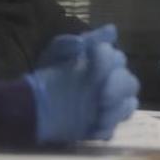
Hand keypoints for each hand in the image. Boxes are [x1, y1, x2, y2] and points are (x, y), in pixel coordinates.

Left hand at [24, 25, 139, 143]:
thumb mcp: (56, 53)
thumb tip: (110, 30)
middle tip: (103, 94)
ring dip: (117, 109)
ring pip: (128, 105)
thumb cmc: (47, 72)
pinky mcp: (98, 127)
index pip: (118, 58)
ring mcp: (105, 106)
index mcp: (102, 64)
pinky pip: (112, 129)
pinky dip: (105, 128)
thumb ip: (78, 41)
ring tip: (100, 112)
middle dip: (119, 86)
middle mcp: (109, 83)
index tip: (94, 54)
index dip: (108, 57)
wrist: (30, 101)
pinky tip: (92, 128)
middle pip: (130, 83)